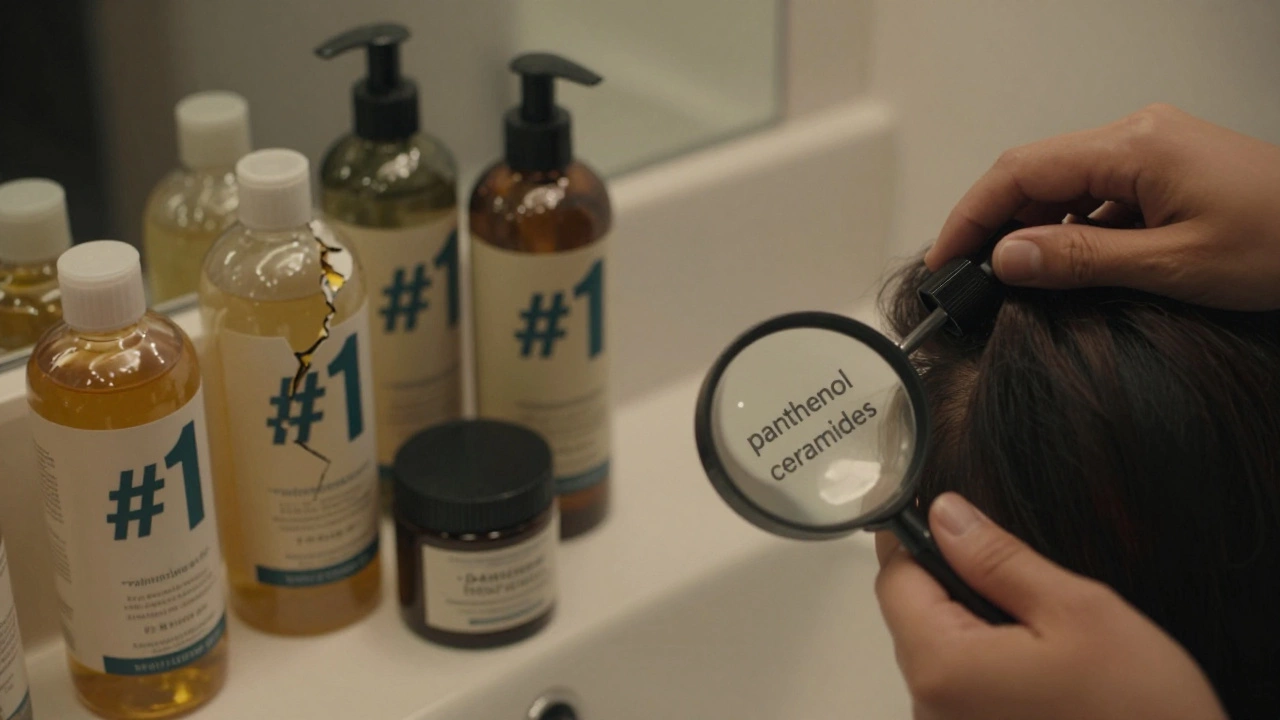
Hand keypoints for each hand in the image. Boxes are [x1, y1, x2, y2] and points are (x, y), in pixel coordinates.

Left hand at [874, 492, 1226, 719]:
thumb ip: (997, 558)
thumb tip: (946, 515)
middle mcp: (931, 707)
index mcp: (943, 667)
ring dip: (975, 626)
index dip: (919, 539)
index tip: (948, 517)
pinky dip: (989, 662)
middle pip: (912, 616)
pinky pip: (961, 685)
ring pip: (938, 650)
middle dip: (954, 583)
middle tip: (1020, 577)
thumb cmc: (1140, 712)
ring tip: (1043, 632)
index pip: (894, 579)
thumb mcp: (1077, 611)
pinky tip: (1042, 667)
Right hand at [927, 103, 1279, 309]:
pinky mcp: (1167, 170)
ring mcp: (1153, 150)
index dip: (971, 216)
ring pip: (1064, 185)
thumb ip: (1083, 260)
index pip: (1021, 171)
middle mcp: (1138, 135)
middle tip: (967, 279)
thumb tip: (1007, 257)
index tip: (945, 261)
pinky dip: (1071, 231)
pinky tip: (1068, 268)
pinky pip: (1097, 195)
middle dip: (994, 224)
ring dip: (1033, 231)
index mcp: (1135, 145)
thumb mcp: (1175, 264)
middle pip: (1035, 172)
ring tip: (1014, 282)